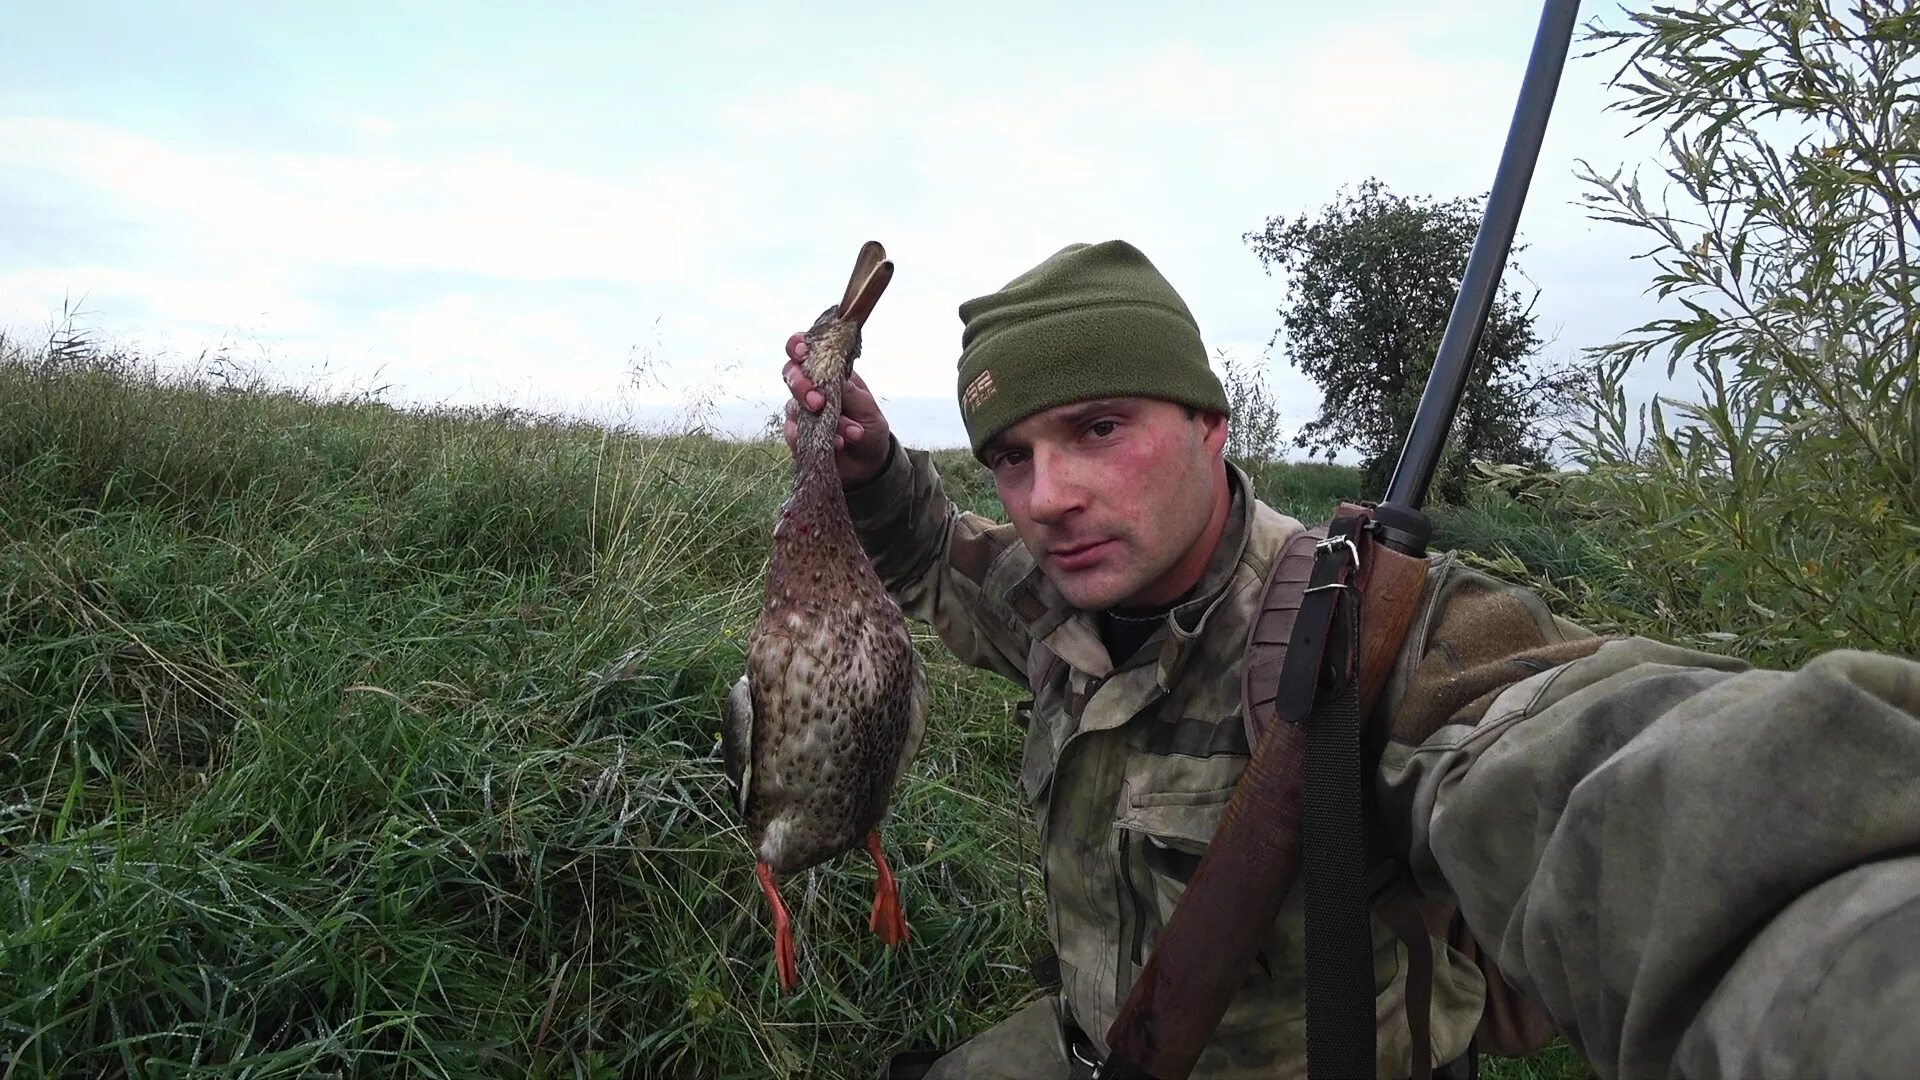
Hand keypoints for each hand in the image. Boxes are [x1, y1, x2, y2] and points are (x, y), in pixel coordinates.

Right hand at [782, 332, 892, 485]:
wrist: (869, 463)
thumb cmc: (870, 427)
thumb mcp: (869, 408)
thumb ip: (851, 393)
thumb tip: (834, 379)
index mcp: (829, 373)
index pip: (806, 351)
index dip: (797, 346)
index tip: (801, 350)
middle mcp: (810, 389)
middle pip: (790, 375)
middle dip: (800, 384)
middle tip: (817, 401)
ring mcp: (800, 413)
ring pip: (792, 406)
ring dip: (817, 418)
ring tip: (848, 432)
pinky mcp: (796, 437)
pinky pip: (793, 434)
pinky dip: (815, 439)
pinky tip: (838, 443)